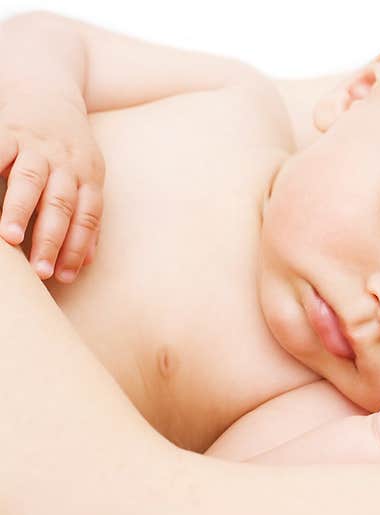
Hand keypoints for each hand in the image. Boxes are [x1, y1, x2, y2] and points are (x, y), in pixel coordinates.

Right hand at [0, 84, 103, 281]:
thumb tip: (86, 262)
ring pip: (30, 180)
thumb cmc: (67, 148)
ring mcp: (35, 145)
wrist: (46, 90)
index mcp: (89, 176)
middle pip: (61, 204)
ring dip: (19, 210)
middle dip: (52, 239)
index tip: (63, 277)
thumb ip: (86, 218)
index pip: (87, 217)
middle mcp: (66, 161)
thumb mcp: (86, 178)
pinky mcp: (7, 130)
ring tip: (9, 238)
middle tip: (41, 271)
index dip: (77, 247)